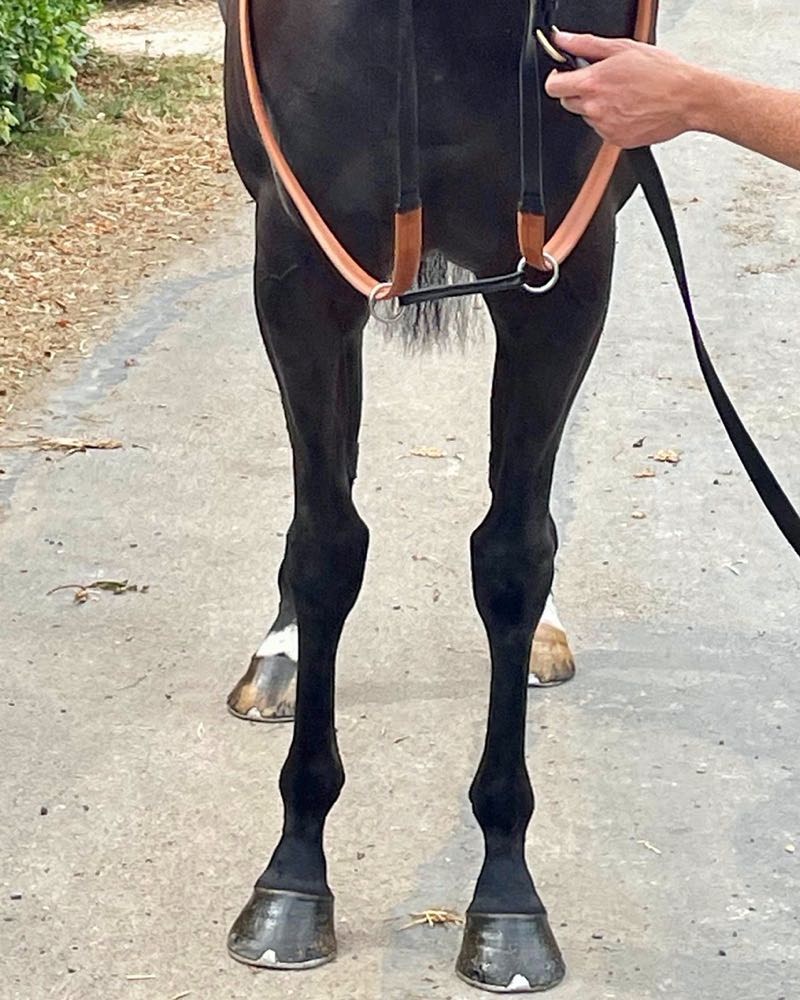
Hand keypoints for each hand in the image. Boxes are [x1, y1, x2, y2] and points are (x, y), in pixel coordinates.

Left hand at [544, 31, 702, 147]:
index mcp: (593, 83)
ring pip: (587, 116)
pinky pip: (603, 130)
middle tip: (603, 82)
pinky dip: (611, 120)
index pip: (553, 87)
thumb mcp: (622, 48)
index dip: (555, 80)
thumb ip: (586, 45)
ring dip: (597, 106)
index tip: (562, 76)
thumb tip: (562, 40)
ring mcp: (604, 127)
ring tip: (623, 94)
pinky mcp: (615, 140)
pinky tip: (629, 108)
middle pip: (568, 103)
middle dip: (579, 92)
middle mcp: (595, 108)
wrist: (687, 98)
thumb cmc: (661, 72)